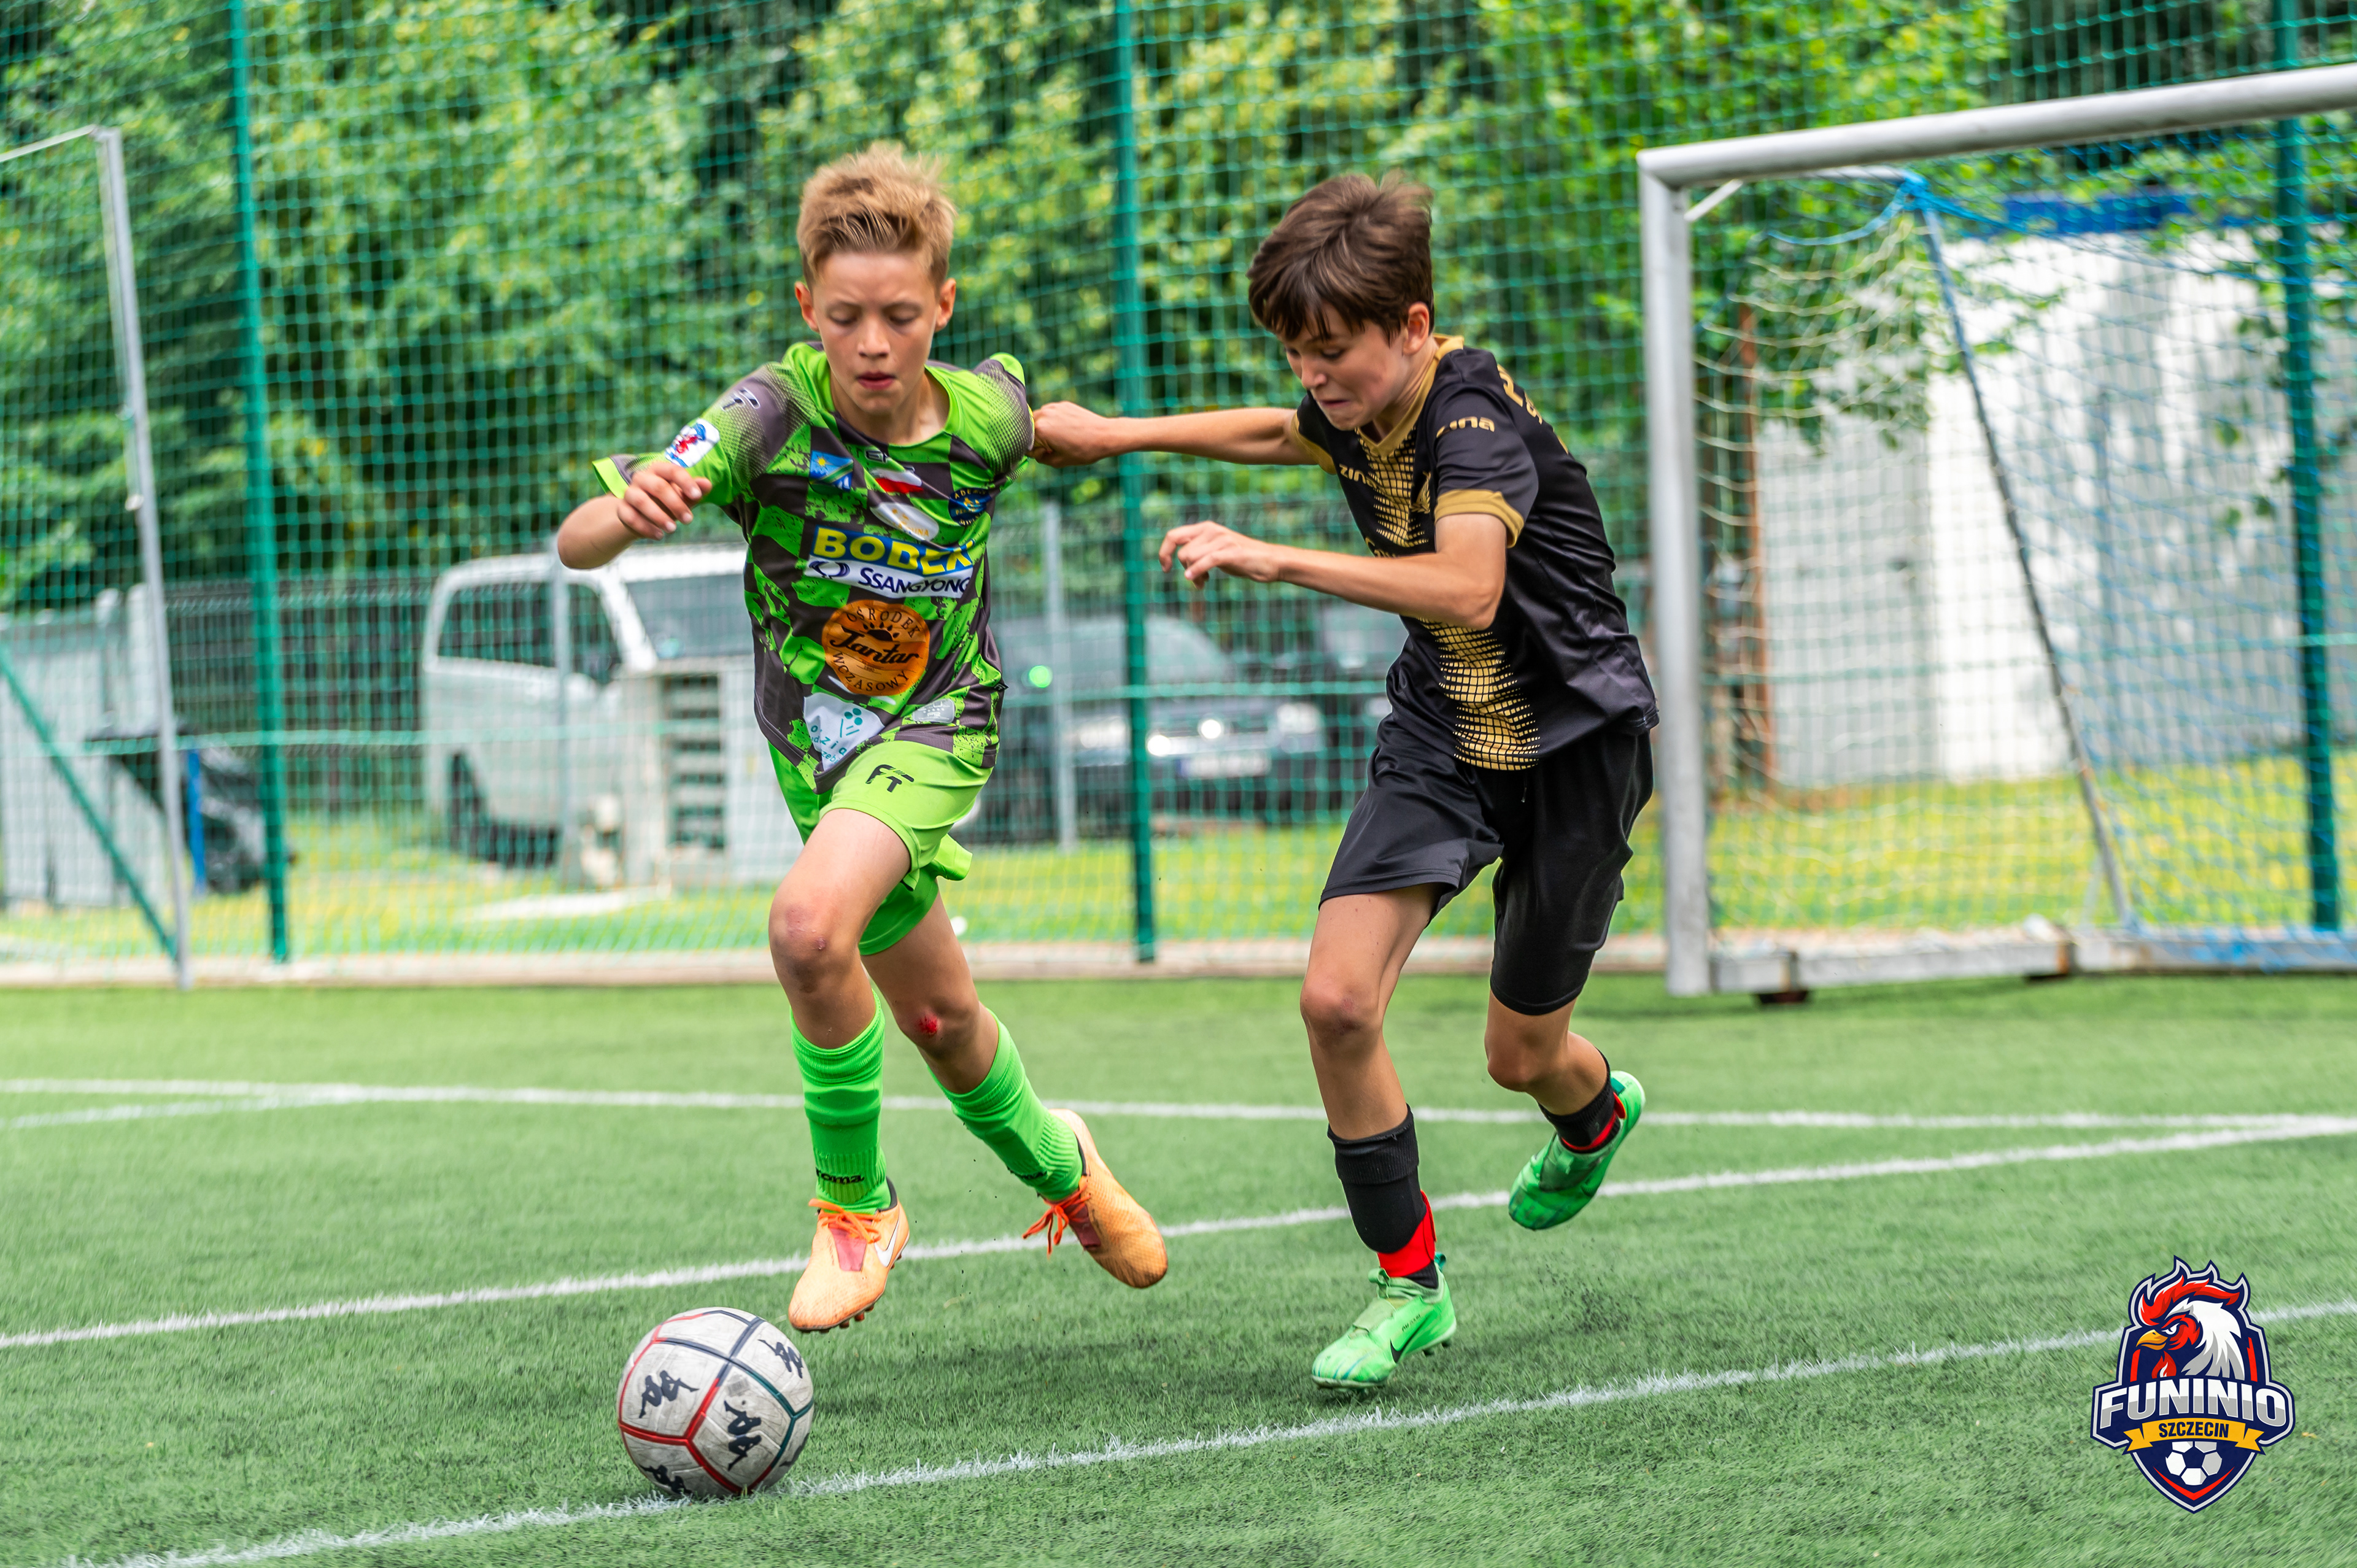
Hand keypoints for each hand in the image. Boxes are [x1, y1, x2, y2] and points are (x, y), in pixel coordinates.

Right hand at [617, 463, 709, 539]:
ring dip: (658, 516)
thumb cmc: (667, 503)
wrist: (643, 516)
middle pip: (658, 487)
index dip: (686, 482)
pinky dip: (645, 527)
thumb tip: (707, 484)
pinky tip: (659, 536)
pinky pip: (630, 517)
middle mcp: (642, 478)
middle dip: (675, 504)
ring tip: (673, 529)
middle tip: (689, 520)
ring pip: (641, 501)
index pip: (673, 470)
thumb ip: (694, 491)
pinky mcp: (621, 509)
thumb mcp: (683, 497)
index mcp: (659, 470)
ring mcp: (629, 492)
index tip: (698, 496)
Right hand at [1030, 402, 1126, 467]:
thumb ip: (1039, 457)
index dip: (1033, 451)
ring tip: (1062, 437)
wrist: (1105, 435)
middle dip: (1036, 438)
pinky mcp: (1062, 404)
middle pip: (1029, 428)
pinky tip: (1068, 429)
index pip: (1024, 441)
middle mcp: (1044, 414)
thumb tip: (1033, 452)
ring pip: (1039, 419)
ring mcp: (1053, 407)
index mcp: (1040, 429)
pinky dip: (1054, 421)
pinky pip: (1050, 413)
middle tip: (1053, 447)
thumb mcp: (1058, 461)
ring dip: (1044, 428)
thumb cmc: (1083, 450)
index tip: (1044, 454)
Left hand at [1159, 520, 1285, 585]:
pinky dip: (1198, 572)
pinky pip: (1207, 561)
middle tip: (1198, 581)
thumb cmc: (1241, 559)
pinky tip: (1198, 582)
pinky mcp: (1231, 552)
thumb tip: (1180, 561)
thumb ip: (1199, 551)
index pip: (1172, 535)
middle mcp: (1211, 530)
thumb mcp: (1216, 551)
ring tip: (1204, 582)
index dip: (1164, 552)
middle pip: (1182, 553)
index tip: (1165, 568)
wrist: (1270, 561)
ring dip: (1194, 576)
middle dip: (1185, 569)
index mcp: (1205, 528)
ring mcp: (1222, 540)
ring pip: (1191, 558)